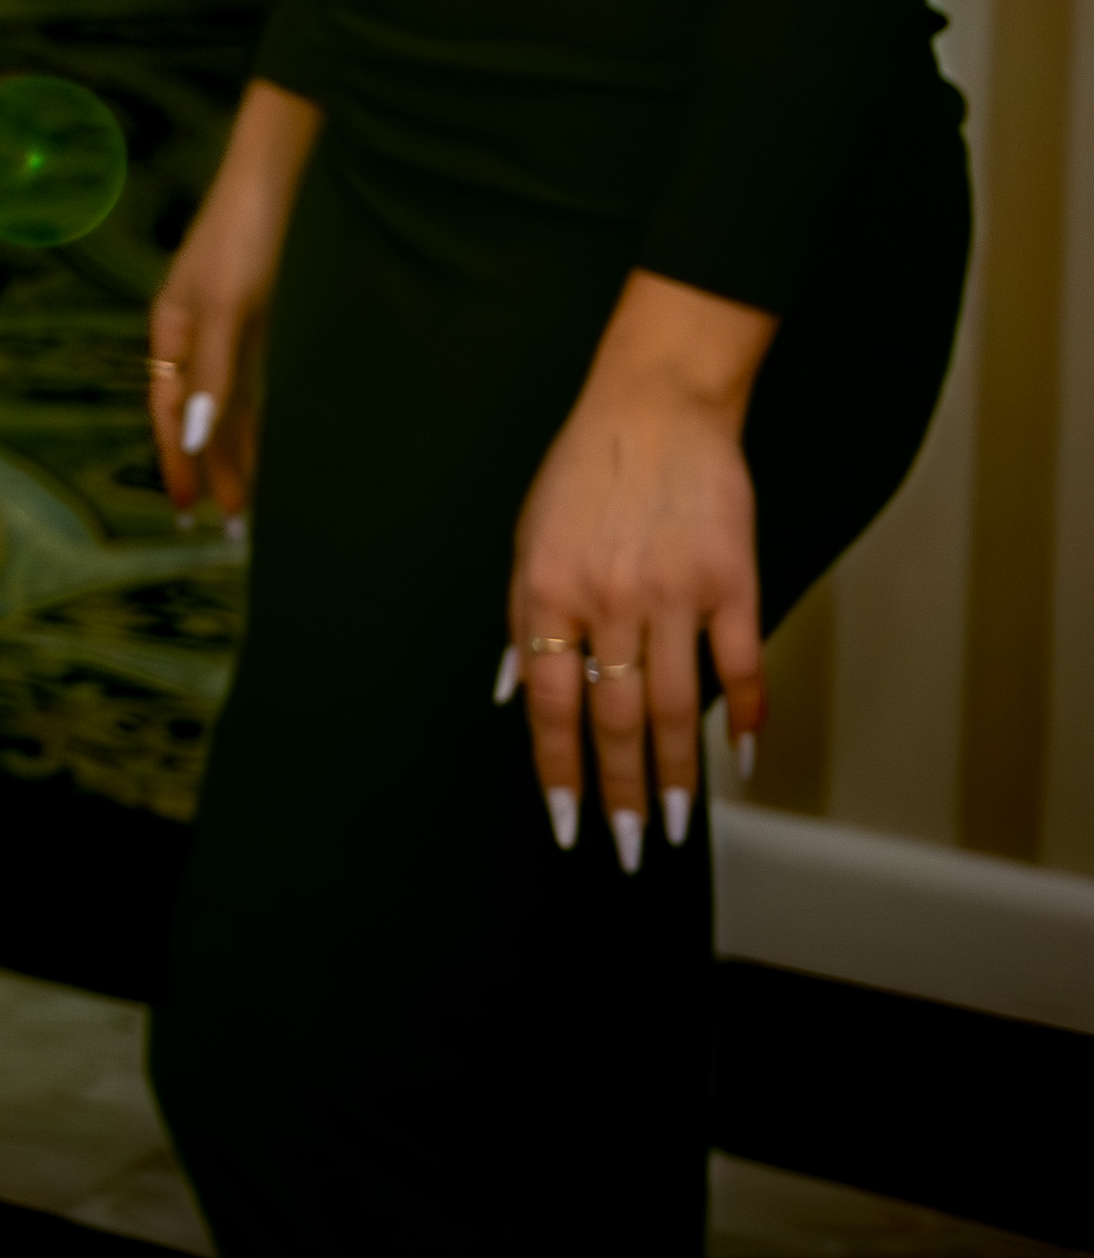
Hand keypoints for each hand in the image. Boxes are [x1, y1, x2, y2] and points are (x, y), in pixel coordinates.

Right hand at [145, 79, 312, 523]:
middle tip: (229, 528)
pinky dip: (256, 419)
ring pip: (229, 404)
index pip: (172, 412)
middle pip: (200, 414)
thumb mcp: (228, 306)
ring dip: (237, 451)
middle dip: (212, 468)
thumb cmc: (245, 235)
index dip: (180, 462)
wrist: (279, 175)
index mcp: (173, 331)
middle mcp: (195, 335)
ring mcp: (229, 327)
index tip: (189, 513)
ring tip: (248, 503)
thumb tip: (197, 438)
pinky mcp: (261, 319)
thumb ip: (213, 373)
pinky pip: (253, 385)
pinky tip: (265, 445)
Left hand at [510, 273, 774, 871]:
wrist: (655, 410)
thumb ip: (523, 621)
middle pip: (613, 721)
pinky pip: (740, 666)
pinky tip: (741, 759)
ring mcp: (672, 595)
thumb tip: (512, 693)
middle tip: (632, 847)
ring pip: (673, 707)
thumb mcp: (526, 540)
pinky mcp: (732, 583)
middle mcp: (606, 602)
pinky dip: (744, 716)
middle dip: (619, 793)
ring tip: (680, 826)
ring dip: (675, 775)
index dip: (558, 771)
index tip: (567, 823)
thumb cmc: (583, 476)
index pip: (551, 707)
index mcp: (546, 594)